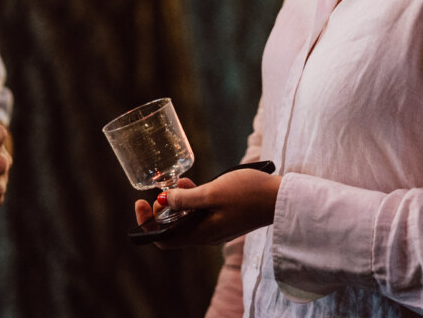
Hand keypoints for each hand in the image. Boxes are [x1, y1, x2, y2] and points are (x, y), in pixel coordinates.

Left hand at [133, 169, 280, 248]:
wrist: (281, 198)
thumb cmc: (248, 193)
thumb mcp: (212, 192)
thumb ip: (186, 198)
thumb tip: (163, 201)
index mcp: (200, 234)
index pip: (163, 240)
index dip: (147, 224)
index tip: (141, 202)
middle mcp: (206, 235)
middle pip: (172, 229)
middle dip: (162, 209)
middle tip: (162, 188)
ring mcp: (216, 227)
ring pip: (186, 219)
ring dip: (177, 202)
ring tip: (178, 181)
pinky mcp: (224, 218)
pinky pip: (200, 213)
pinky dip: (193, 200)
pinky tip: (194, 183)